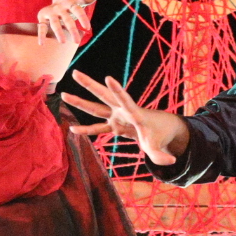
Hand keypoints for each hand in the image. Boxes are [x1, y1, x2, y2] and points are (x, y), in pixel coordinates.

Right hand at [36, 0, 118, 45]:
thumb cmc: (77, 0)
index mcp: (72, 2)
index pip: (78, 9)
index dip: (82, 18)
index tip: (88, 28)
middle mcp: (61, 7)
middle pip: (66, 18)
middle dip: (71, 29)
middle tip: (77, 41)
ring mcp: (52, 12)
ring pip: (54, 23)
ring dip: (58, 32)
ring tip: (63, 43)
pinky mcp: (43, 17)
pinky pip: (41, 26)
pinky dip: (41, 34)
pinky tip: (42, 44)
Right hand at [62, 71, 186, 165]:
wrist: (160, 128)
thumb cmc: (160, 135)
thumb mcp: (160, 147)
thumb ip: (161, 155)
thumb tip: (170, 162)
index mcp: (135, 114)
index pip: (125, 101)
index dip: (117, 91)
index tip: (107, 77)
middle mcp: (122, 112)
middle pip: (103, 96)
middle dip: (90, 85)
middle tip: (75, 73)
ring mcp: (116, 117)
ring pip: (95, 107)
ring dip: (80, 102)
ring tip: (64, 93)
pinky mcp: (113, 125)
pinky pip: (97, 127)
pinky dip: (86, 129)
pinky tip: (72, 129)